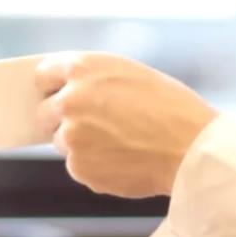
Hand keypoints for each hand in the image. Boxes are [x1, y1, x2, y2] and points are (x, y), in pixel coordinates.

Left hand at [35, 52, 218, 198]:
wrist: (191, 149)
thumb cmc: (171, 108)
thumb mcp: (130, 74)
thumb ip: (94, 80)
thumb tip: (67, 93)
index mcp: (83, 68)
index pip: (44, 73)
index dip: (51, 85)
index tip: (54, 92)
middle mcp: (70, 100)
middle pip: (44, 111)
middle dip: (60, 118)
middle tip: (88, 124)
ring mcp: (71, 136)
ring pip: (63, 141)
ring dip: (81, 144)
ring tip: (120, 143)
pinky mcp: (79, 167)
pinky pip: (78, 166)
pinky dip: (95, 166)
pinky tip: (124, 160)